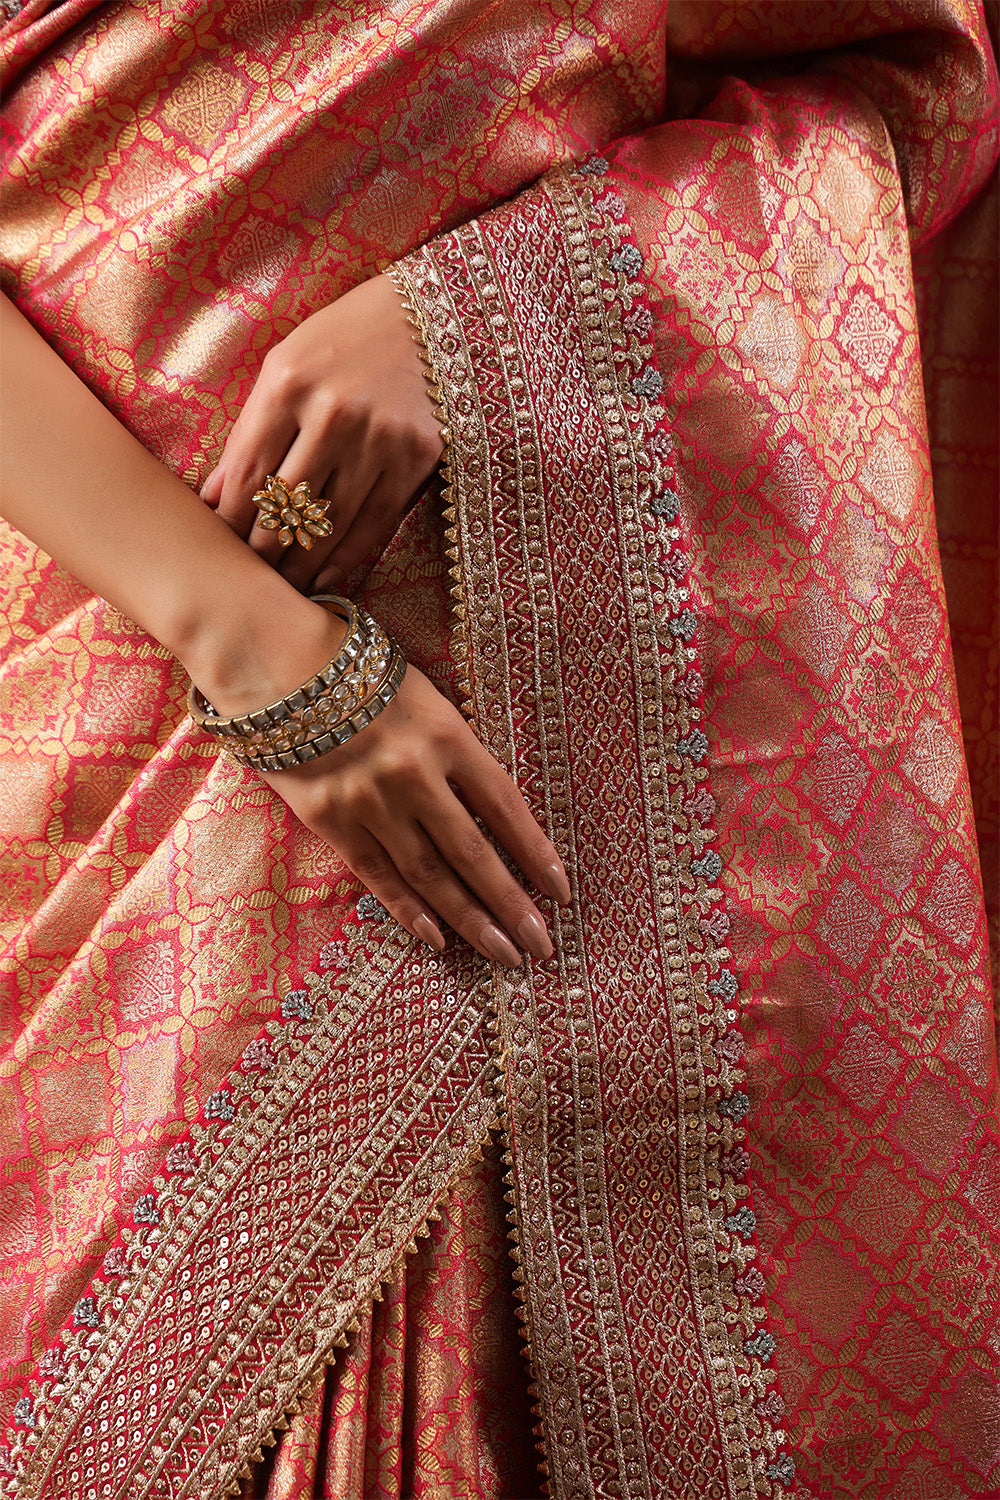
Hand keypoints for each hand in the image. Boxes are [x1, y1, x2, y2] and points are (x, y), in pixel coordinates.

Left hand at [201, 274, 442, 590]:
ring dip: (298, 566)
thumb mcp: (287, 366)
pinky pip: (374, 526)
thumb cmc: (346, 339)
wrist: (434, 318)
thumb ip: (251, 430)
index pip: (246, 474)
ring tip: (278, 589)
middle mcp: (333, 414)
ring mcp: (378, 440)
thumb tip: (213, 497)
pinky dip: (345, 560)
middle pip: (283, 507)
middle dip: (258, 552)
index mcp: (288, 385)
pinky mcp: (416, 459)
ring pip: (327, 525)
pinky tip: (324, 580)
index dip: (226, 523)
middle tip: (242, 582)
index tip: (215, 550)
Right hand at [257, 665, 570, 966]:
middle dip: (511, 904)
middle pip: (472, 852)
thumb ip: (460, 757)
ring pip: (430, 874)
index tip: (561, 891)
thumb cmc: (366, 681)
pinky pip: (379, 875)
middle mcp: (414, 774)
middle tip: (540, 945)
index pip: (505, 806)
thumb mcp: (430, 704)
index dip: (536, 853)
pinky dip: (410, 910)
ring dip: (470, 919)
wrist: (283, 670)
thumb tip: (498, 819)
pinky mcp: (332, 820)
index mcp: (448, 737)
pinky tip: (438, 938)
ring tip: (503, 953)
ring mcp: (371, 802)